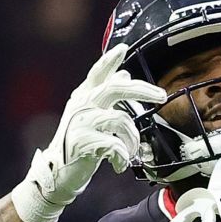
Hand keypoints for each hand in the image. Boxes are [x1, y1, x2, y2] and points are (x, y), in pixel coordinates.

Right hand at [12, 44, 165, 221]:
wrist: (58, 173)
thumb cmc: (79, 143)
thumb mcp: (91, 115)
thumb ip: (106, 95)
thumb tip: (125, 74)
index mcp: (83, 97)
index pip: (97, 73)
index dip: (109, 60)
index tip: (124, 48)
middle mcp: (82, 105)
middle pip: (116, 88)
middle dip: (143, 90)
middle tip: (162, 96)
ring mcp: (82, 122)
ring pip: (122, 120)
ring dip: (132, 139)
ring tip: (130, 152)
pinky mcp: (84, 141)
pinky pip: (116, 144)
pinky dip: (122, 156)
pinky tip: (118, 164)